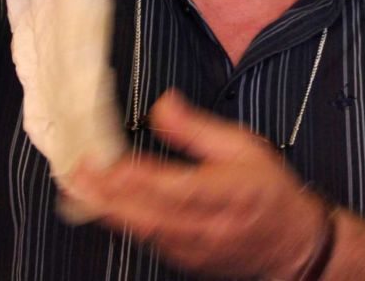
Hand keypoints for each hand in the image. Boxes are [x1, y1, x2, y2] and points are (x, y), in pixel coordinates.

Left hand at [70, 90, 327, 278]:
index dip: (134, 175)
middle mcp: (208, 226)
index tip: (102, 158)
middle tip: (72, 171)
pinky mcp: (183, 260)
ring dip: (104, 208)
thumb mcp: (244, 145)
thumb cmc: (269, 191)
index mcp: (229, 194)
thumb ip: (198, 128)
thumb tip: (161, 104)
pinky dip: (120, 221)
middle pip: (147, 213)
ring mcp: (194, 249)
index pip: (174, 187)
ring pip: (141, 230)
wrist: (293, 247)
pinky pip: (146, 239)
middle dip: (104, 193)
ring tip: (74, 185)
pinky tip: (98, 204)